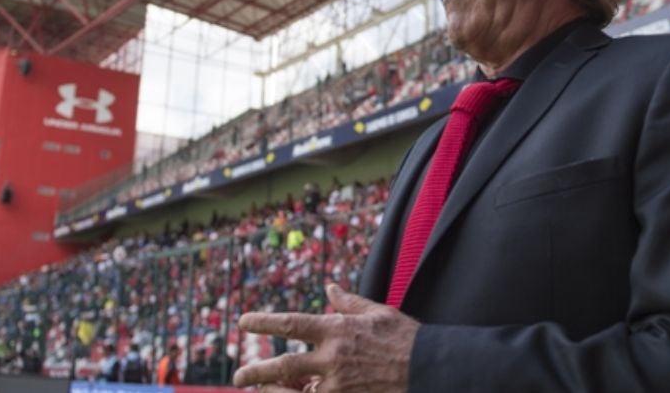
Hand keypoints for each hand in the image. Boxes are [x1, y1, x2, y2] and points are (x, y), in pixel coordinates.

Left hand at [233, 283, 418, 391]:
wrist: (430, 369)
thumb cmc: (405, 338)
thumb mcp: (378, 312)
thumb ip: (348, 302)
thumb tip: (329, 288)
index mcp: (338, 329)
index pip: (291, 324)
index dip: (264, 323)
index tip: (243, 322)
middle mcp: (334, 358)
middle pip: (285, 366)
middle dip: (257, 372)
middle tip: (238, 376)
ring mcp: (340, 384)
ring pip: (298, 392)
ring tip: (263, 391)